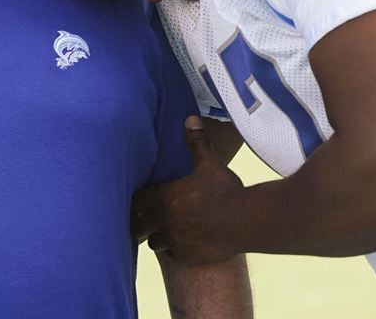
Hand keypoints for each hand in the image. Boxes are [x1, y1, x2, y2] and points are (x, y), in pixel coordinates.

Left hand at [132, 116, 245, 263]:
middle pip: (136, 226)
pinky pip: (172, 256)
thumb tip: (190, 119)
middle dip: (138, 223)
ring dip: (156, 237)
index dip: (134, 201)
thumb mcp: (208, 163)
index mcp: (161, 197)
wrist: (242, 221)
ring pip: (153, 243)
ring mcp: (173, 241)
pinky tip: (182, 244)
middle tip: (142, 219)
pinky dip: (174, 251)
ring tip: (163, 232)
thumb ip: (196, 142)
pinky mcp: (186, 256)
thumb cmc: (222, 190)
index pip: (134, 202)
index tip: (136, 200)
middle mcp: (161, 221)